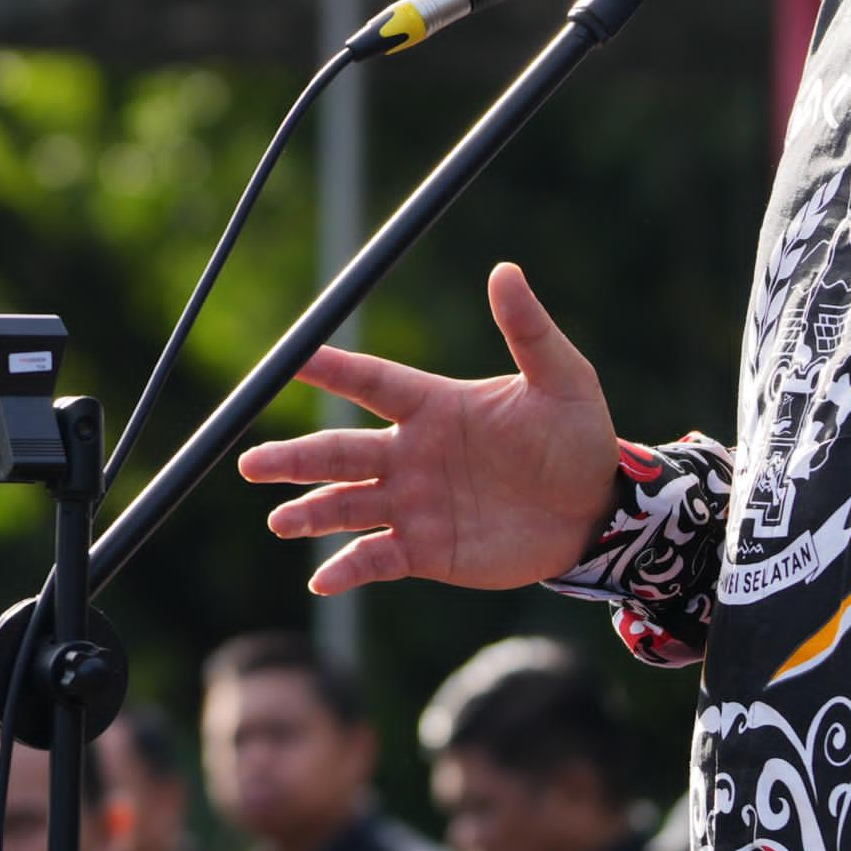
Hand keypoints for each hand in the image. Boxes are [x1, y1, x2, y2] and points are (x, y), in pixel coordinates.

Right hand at [236, 264, 619, 592]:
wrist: (597, 511)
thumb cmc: (579, 436)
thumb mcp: (562, 379)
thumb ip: (528, 330)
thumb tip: (506, 270)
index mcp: (435, 407)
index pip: (371, 382)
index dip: (332, 370)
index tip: (290, 358)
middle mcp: (412, 454)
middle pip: (339, 452)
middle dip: (295, 459)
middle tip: (252, 463)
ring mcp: (415, 504)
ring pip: (347, 506)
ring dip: (310, 513)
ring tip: (279, 522)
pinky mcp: (427, 550)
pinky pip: (376, 558)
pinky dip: (347, 569)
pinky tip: (322, 580)